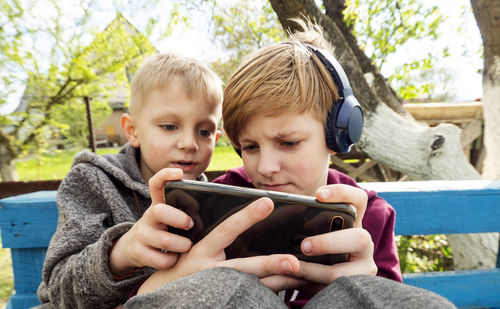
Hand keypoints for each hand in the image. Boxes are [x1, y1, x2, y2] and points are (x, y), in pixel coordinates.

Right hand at [108, 168, 194, 276]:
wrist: (132, 249)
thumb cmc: (163, 230)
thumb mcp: (170, 217)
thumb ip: (186, 211)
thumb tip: (216, 211)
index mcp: (158, 205)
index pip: (156, 183)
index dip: (166, 176)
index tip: (179, 172)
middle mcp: (148, 217)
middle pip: (159, 211)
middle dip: (179, 219)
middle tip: (189, 225)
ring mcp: (141, 234)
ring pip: (163, 240)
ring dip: (181, 245)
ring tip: (187, 246)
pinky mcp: (138, 252)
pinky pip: (160, 260)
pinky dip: (171, 261)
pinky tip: (175, 259)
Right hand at [137, 197, 300, 294]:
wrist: (162, 295)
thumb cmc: (183, 265)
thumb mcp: (194, 247)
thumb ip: (217, 235)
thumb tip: (247, 219)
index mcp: (202, 251)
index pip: (227, 230)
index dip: (247, 216)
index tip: (268, 202)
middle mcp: (210, 272)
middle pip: (245, 269)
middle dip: (270, 265)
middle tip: (294, 262)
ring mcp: (218, 289)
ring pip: (254, 288)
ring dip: (281, 282)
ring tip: (305, 273)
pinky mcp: (225, 302)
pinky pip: (254, 297)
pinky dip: (274, 292)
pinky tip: (292, 284)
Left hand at [263, 184, 376, 291]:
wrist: (316, 278)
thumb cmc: (310, 246)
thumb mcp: (308, 231)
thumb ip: (300, 221)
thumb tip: (271, 209)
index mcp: (353, 221)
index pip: (357, 200)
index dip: (342, 193)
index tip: (318, 195)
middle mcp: (362, 242)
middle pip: (359, 238)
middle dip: (328, 242)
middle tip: (304, 245)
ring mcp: (362, 266)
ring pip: (341, 270)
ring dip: (313, 269)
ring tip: (292, 267)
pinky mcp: (352, 285)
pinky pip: (332, 287)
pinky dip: (310, 283)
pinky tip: (294, 278)